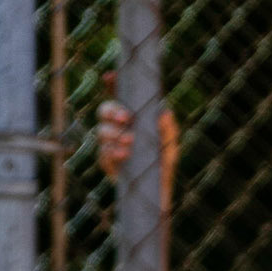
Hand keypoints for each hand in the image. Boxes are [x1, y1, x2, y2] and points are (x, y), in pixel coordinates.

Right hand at [97, 73, 178, 207]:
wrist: (158, 193)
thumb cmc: (164, 164)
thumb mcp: (170, 145)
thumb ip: (168, 129)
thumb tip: (164, 112)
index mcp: (131, 118)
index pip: (118, 96)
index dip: (112, 84)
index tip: (110, 77)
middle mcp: (117, 128)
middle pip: (104, 110)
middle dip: (112, 111)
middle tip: (126, 118)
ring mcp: (110, 145)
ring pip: (101, 131)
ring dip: (114, 133)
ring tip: (129, 141)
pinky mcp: (107, 163)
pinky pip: (103, 154)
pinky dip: (113, 152)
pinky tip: (124, 155)